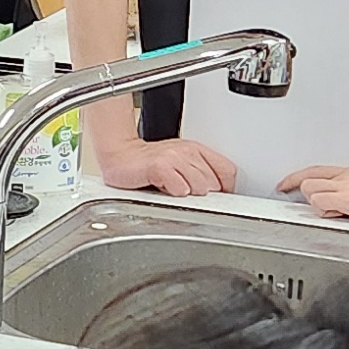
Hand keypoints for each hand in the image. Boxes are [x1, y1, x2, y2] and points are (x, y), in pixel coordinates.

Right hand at [93, 130, 238, 198]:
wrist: (120, 156)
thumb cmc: (149, 163)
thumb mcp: (181, 162)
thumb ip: (201, 173)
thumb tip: (220, 192)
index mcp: (197, 150)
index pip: (228, 171)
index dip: (226, 189)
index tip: (218, 198)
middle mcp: (188, 151)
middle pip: (213, 184)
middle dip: (201, 194)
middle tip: (183, 189)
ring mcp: (174, 158)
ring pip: (199, 188)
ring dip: (185, 194)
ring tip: (170, 187)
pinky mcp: (160, 166)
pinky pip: (180, 189)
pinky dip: (172, 193)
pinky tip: (161, 187)